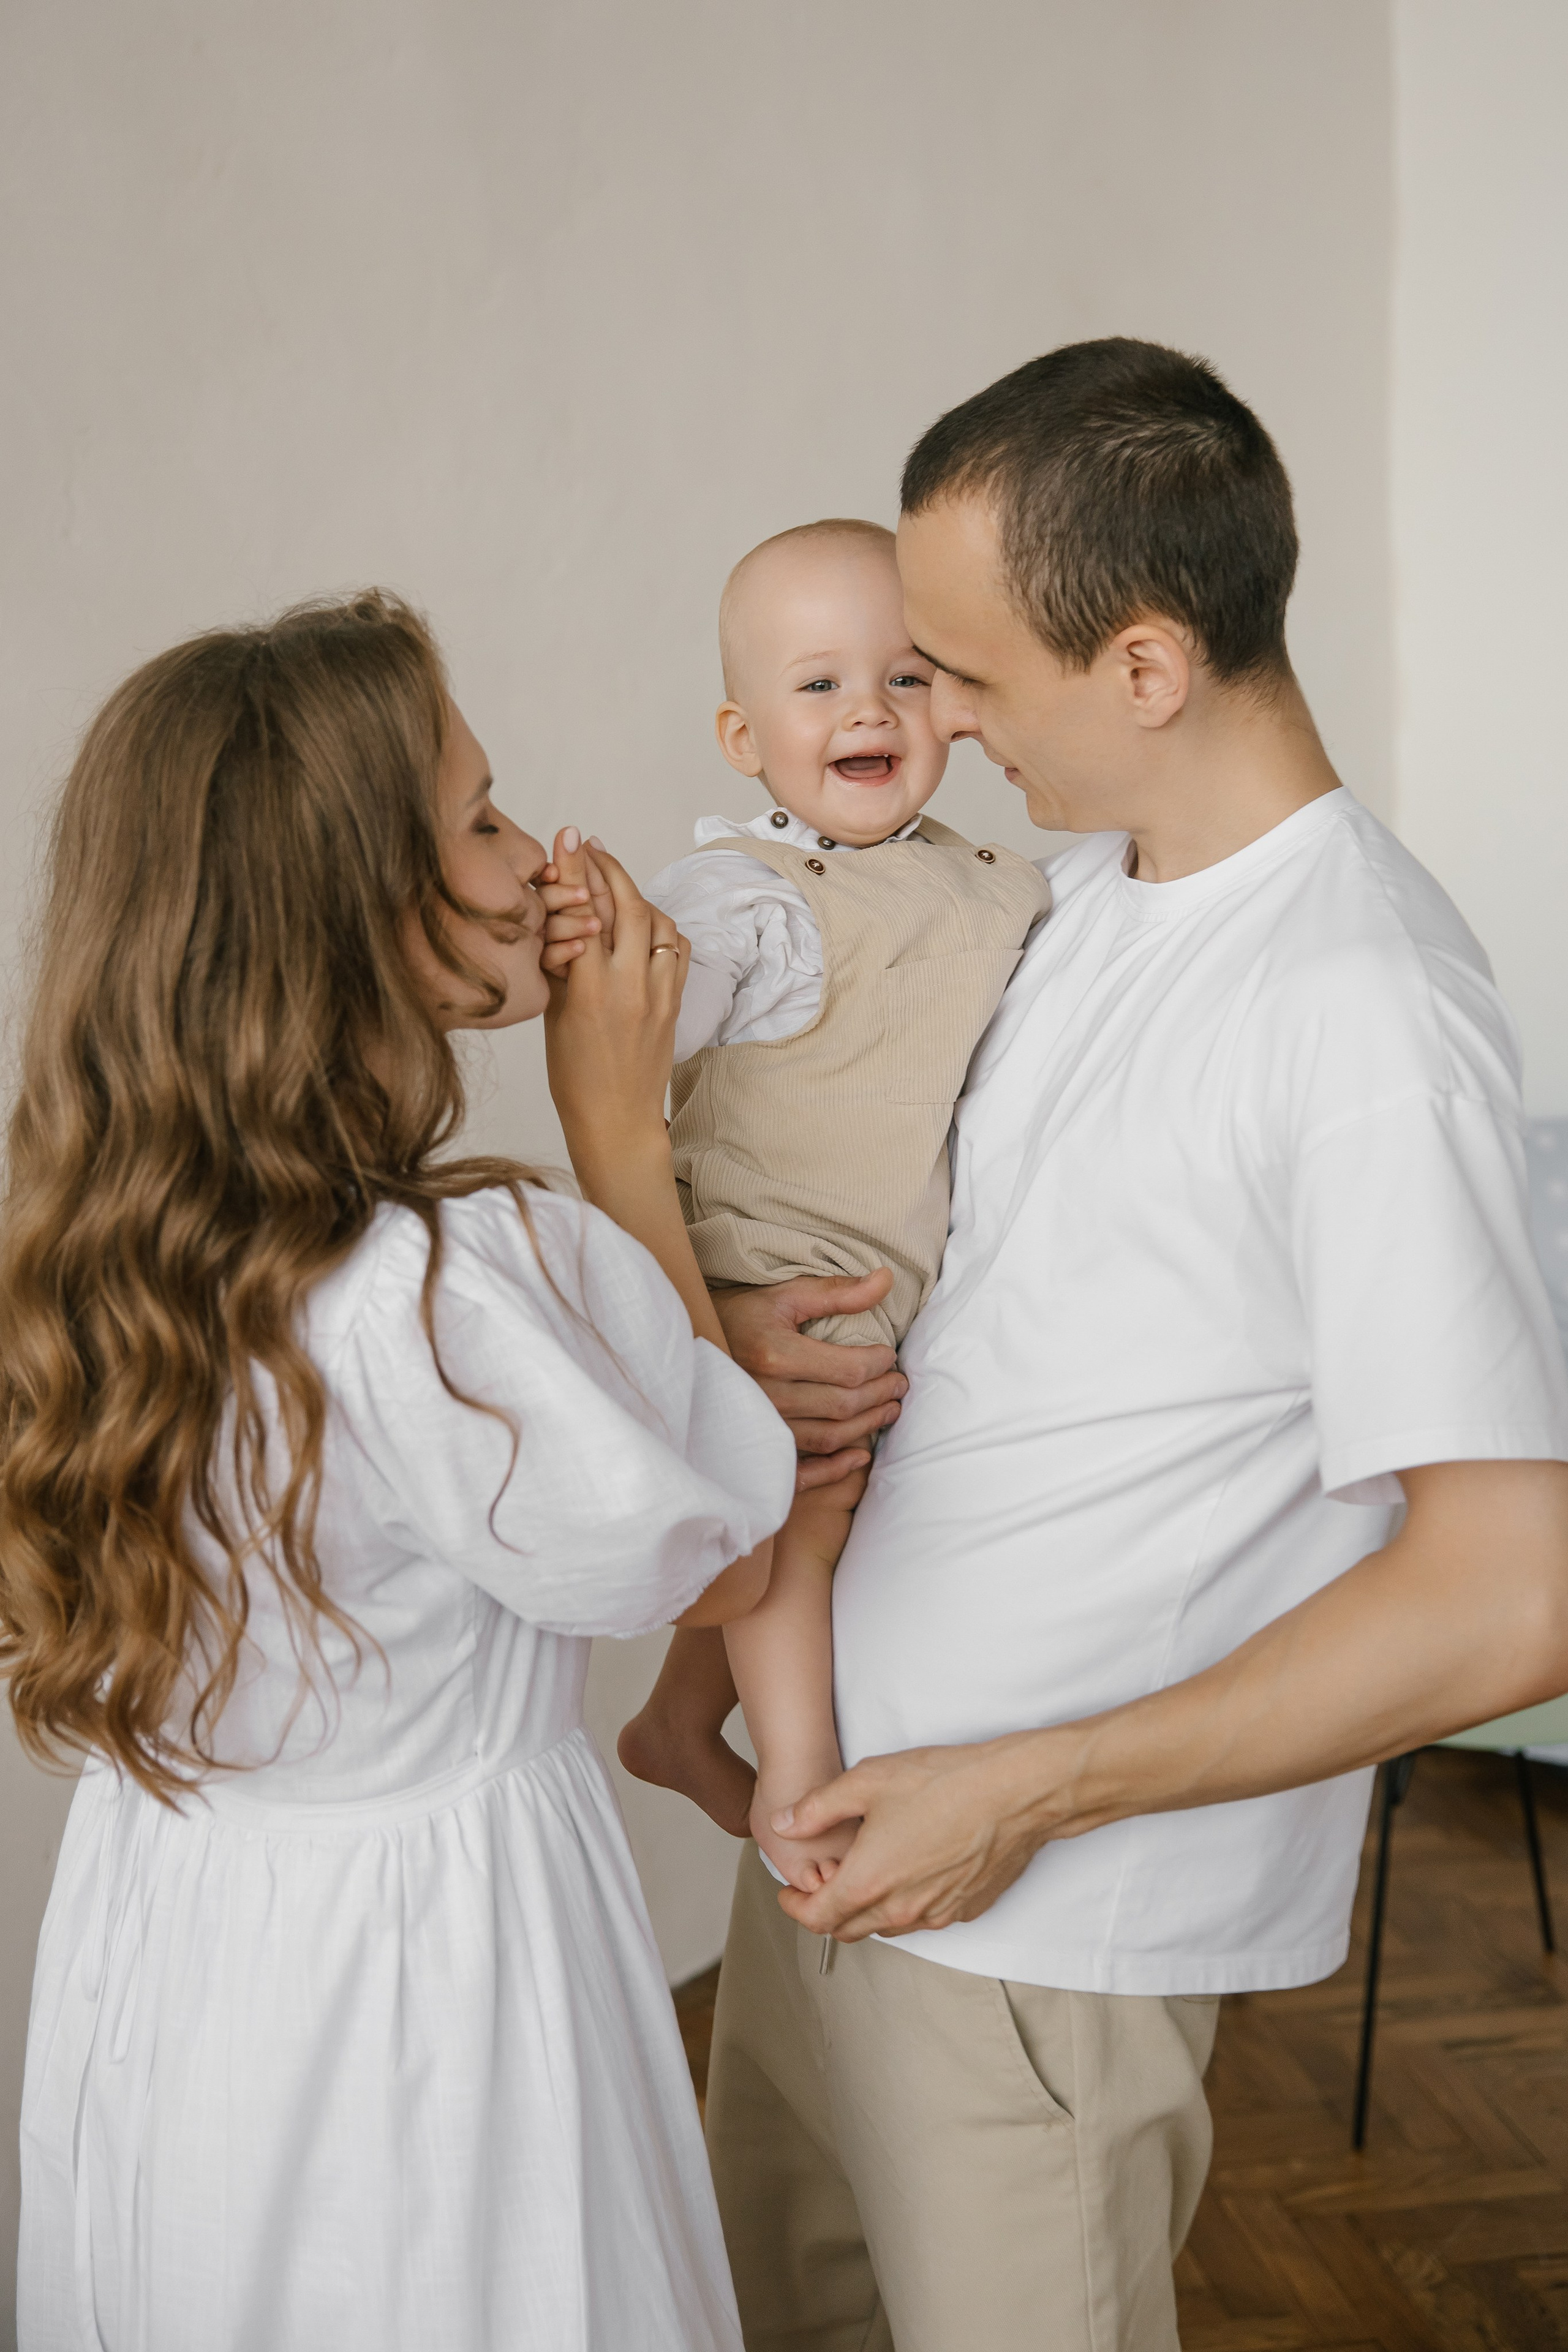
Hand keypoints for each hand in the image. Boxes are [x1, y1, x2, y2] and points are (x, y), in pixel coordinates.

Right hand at [543, 832, 687, 1169]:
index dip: (576, 871)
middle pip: (628, 907)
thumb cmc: (574, 1074)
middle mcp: (631, 988)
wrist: (615, 1117)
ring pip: (658, 923)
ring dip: (636, 894)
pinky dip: (661, 926)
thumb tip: (564, 915)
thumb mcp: (553, 1014)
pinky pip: (676, 948)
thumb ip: (562, 963)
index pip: (585, 913)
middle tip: (591, 846)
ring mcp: (660, 994)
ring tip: (613, 881)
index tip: (570, 839)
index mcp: (589, 991)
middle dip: (609, 869)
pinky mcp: (677, 1003)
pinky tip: (643, 920)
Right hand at [713, 1272, 907, 1491]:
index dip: (880, 1365)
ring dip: (868, 1425)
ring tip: (889, 1409)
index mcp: (775, 1356)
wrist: (688, 1347)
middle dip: (882, 1395)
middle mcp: (769, 1396)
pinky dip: (835, 1469)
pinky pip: (802, 1470)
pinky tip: (859, 1457)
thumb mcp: (783, 1296)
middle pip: (844, 1406)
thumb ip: (836, 1293)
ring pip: (831, 1437)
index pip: (849, 1370)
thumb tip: (887, 1280)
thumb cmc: (739, 1317)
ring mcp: (762, 1427)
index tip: (890, 1355)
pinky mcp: (758, 1446)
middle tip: (899, 1384)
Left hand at [770, 1731, 1067, 1941]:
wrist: (1015, 1793)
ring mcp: (936, 1913)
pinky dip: (905, 1905)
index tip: (789, 1894)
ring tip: (863, 1876)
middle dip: (826, 1912)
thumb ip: (817, 1808)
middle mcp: (901, 1909)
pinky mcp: (965, 1909)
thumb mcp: (867, 1781)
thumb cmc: (947, 1783)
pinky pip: (923, 1918)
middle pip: (848, 1930)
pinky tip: (909, 1872)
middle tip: (819, 1887)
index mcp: (870, 1882)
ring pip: (886, 1927)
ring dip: (866, 1911)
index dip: (794, 1907)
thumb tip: (784, 1824)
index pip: (817, 1918)